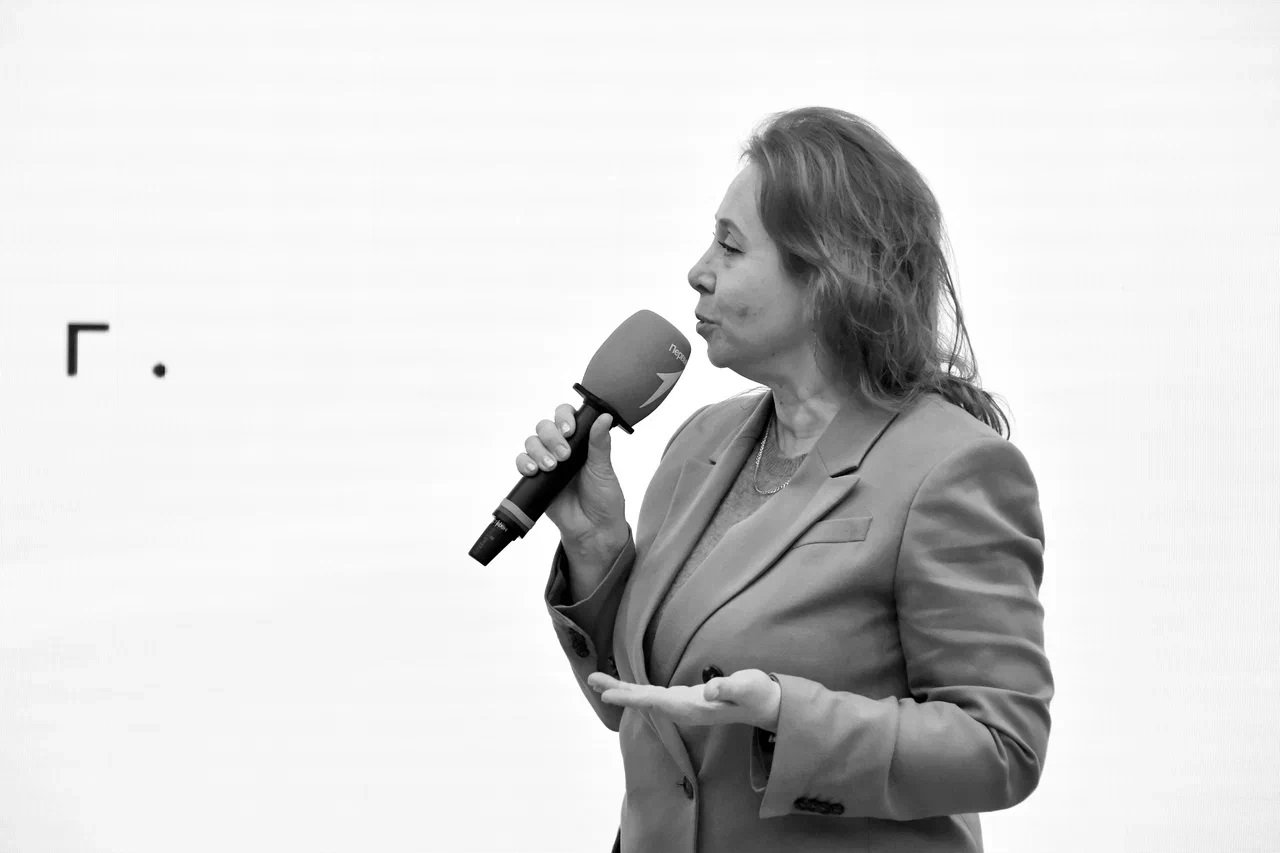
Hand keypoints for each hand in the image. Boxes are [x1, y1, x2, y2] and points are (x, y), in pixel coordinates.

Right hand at [515, 403, 627, 562]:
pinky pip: (522, 463)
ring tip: (551, 467)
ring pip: (532, 442)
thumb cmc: (603, 499)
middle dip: (551, 437)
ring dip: (538, 450)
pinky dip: (524, 463)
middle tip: (564, 455)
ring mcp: (547, 463)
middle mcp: (562, 448)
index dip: (563, 417)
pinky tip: (534, 471)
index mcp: (580, 442)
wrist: (593, 530)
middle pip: (545, 427)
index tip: (569, 430)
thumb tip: (604, 417)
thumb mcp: (604, 470)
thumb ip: (600, 444)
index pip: (566, 416)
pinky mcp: (536, 480)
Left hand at [586, 669, 782, 731]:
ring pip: (648, 698)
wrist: (768, 706)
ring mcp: (685, 706)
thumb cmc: (759, 694)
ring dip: (624, 690)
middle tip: (592, 680)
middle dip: (618, 691)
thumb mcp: (748, 687)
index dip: (631, 698)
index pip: (655, 702)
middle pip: (645, 701)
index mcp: (694, 707)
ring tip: (600, 681)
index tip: (606, 695)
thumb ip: (730, 688)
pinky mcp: (687, 699)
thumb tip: (710, 689)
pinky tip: (627, 688)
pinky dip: (638, 690)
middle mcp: (684, 709)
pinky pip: (655, 695)